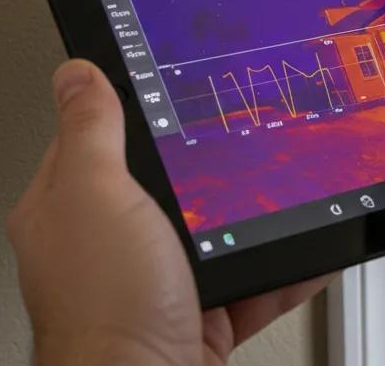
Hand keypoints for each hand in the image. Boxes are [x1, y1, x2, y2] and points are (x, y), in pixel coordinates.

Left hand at [8, 59, 329, 365]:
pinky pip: (255, 277)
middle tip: (251, 125)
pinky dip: (288, 263)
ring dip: (257, 213)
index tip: (178, 81)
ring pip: (219, 229)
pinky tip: (313, 244)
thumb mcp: (97, 195)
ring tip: (293, 181)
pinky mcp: (202, 313)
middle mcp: (111, 245)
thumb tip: (77, 71)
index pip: (99, 137)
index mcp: (71, 209)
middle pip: (169, 179)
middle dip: (213, 159)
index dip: (135, 105)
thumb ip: (93, 132)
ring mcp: (159, 280)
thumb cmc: (108, 310)